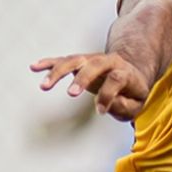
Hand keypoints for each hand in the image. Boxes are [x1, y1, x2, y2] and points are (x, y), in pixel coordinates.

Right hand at [31, 54, 151, 121]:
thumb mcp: (136, 104)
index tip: (100, 111)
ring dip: (59, 71)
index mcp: (126, 73)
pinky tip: (34, 67)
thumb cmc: (132, 91)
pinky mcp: (80, 62)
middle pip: (95, 64)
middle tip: (71, 94)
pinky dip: (49, 63)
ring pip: (75, 60)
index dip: (108, 96)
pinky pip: (63, 60)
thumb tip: (106, 105)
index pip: (117, 79)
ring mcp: (93, 59)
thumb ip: (124, 106)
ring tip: (45, 86)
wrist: (131, 71)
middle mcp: (109, 62)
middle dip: (82, 78)